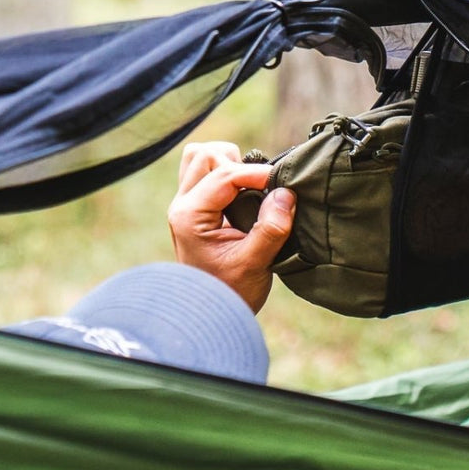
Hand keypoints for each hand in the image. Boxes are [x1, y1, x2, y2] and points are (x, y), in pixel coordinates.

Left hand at [167, 142, 294, 312]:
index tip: (283, 184)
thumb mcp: (255, 264)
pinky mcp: (195, 208)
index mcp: (190, 216)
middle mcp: (182, 205)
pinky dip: (224, 173)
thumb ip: (270, 228)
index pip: (224, 175)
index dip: (257, 173)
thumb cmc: (230, 293)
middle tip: (260, 188)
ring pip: (200, 158)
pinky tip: (243, 192)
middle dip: (237, 164)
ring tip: (249, 187)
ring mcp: (186, 205)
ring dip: (227, 164)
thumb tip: (286, 194)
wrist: (210, 314)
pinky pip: (204, 173)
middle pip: (205, 155)